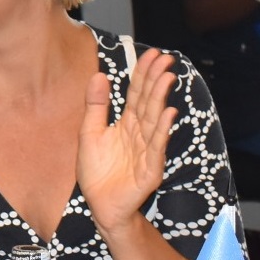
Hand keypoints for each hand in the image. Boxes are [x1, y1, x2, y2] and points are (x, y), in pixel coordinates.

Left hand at [77, 49, 176, 240]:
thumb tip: (98, 75)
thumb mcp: (90, 133)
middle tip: (165, 58)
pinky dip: (163, 130)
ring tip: (167, 77)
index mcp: (127, 124)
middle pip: (149, 102)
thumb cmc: (97, 172)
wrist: (100, 206)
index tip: (151, 53)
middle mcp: (140, 134)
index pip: (137, 94)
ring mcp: (147, 150)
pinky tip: (169, 113)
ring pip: (155, 120)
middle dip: (156, 80)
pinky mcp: (150, 169)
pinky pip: (157, 147)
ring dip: (161, 98)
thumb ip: (95, 106)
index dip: (144, 74)